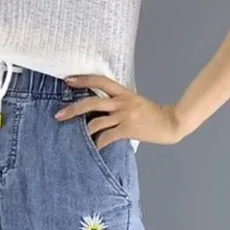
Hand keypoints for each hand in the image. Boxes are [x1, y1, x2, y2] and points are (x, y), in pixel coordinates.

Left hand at [56, 74, 184, 148]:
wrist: (170, 123)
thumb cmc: (151, 115)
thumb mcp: (134, 103)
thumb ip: (118, 103)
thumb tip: (98, 111)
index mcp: (123, 92)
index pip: (100, 81)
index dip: (83, 79)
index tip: (67, 80)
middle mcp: (121, 102)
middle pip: (91, 102)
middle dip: (73, 109)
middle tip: (59, 114)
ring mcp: (124, 115)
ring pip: (96, 121)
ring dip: (82, 130)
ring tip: (72, 136)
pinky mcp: (127, 129)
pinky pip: (106, 137)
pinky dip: (97, 144)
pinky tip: (91, 149)